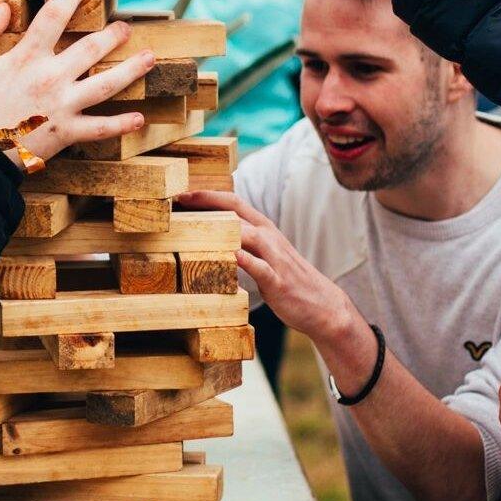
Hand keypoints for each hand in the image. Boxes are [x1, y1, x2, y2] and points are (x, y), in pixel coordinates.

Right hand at [0, 0, 155, 164]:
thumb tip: (1, 7)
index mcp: (26, 57)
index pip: (52, 17)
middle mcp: (51, 77)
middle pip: (90, 48)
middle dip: (112, 35)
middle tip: (125, 27)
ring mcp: (63, 105)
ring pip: (105, 84)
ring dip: (131, 70)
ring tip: (149, 58)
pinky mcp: (67, 132)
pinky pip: (100, 128)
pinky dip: (121, 124)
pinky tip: (139, 118)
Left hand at [174, 189, 361, 344]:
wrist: (322, 306)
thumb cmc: (287, 279)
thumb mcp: (265, 255)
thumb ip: (243, 243)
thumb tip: (213, 238)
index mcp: (264, 230)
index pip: (234, 202)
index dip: (208, 195)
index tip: (182, 193)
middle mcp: (269, 238)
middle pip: (236, 211)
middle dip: (207, 202)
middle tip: (178, 199)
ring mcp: (275, 258)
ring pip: (248, 234)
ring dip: (221, 228)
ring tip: (193, 225)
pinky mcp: (278, 281)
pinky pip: (260, 267)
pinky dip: (245, 261)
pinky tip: (229, 257)